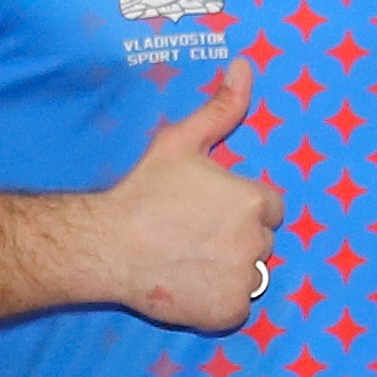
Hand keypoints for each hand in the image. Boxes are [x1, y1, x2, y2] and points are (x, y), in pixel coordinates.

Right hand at [84, 60, 282, 331]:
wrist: (108, 244)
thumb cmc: (143, 192)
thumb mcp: (181, 142)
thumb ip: (221, 106)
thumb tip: (245, 64)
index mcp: (253, 200)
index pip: (268, 207)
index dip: (239, 209)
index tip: (207, 212)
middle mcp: (256, 241)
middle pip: (261, 242)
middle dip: (235, 239)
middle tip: (192, 235)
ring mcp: (243, 280)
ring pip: (250, 276)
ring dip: (228, 271)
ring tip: (189, 260)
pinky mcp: (228, 311)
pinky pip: (236, 307)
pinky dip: (217, 301)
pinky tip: (188, 285)